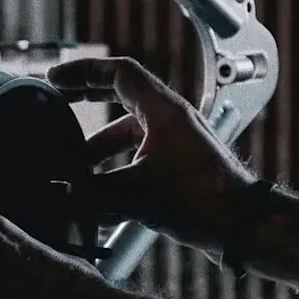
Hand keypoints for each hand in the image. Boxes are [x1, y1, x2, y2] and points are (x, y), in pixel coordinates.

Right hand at [47, 56, 255, 253]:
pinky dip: (117, 172)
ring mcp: (177, 142)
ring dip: (98, 149)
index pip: (119, 72)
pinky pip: (140, 159)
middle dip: (86, 101)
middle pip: (121, 97)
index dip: (83, 71)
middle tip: (57, 104)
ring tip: (73, 171)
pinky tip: (100, 203)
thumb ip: (89, 193)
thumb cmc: (202, 201)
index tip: (55, 78)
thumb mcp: (134, 195)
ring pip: (128, 134)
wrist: (243, 227)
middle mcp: (171, 120)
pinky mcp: (180, 166)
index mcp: (163, 110)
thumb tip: (57, 196)